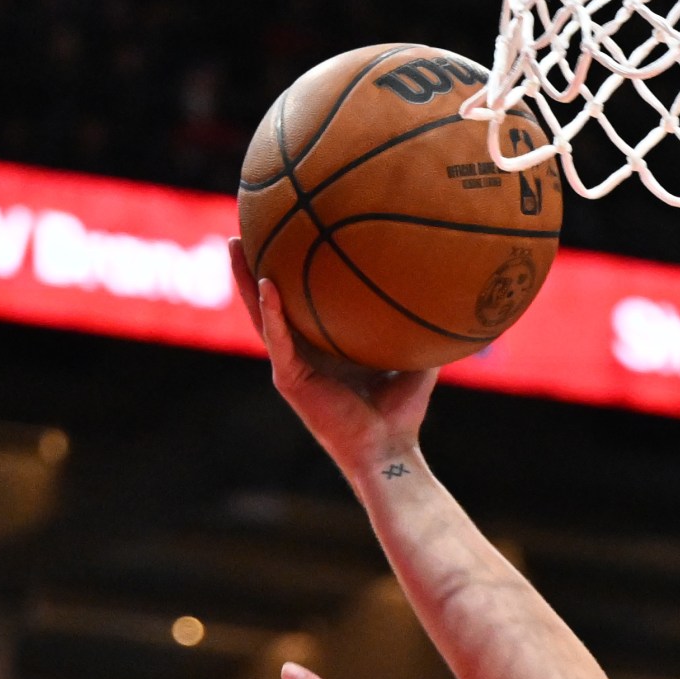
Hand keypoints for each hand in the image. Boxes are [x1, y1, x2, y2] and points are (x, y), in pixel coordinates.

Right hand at [230, 236, 439, 476]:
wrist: (389, 450)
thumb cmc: (402, 411)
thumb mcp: (414, 358)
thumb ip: (417, 324)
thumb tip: (443, 288)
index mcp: (323, 347)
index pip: (299, 301)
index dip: (287, 270)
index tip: (283, 234)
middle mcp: (302, 353)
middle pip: (270, 300)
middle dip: (254, 265)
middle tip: (245, 228)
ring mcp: (292, 366)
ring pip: (261, 315)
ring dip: (246, 280)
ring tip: (236, 245)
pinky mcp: (290, 380)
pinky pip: (278, 339)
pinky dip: (272, 312)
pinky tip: (267, 284)